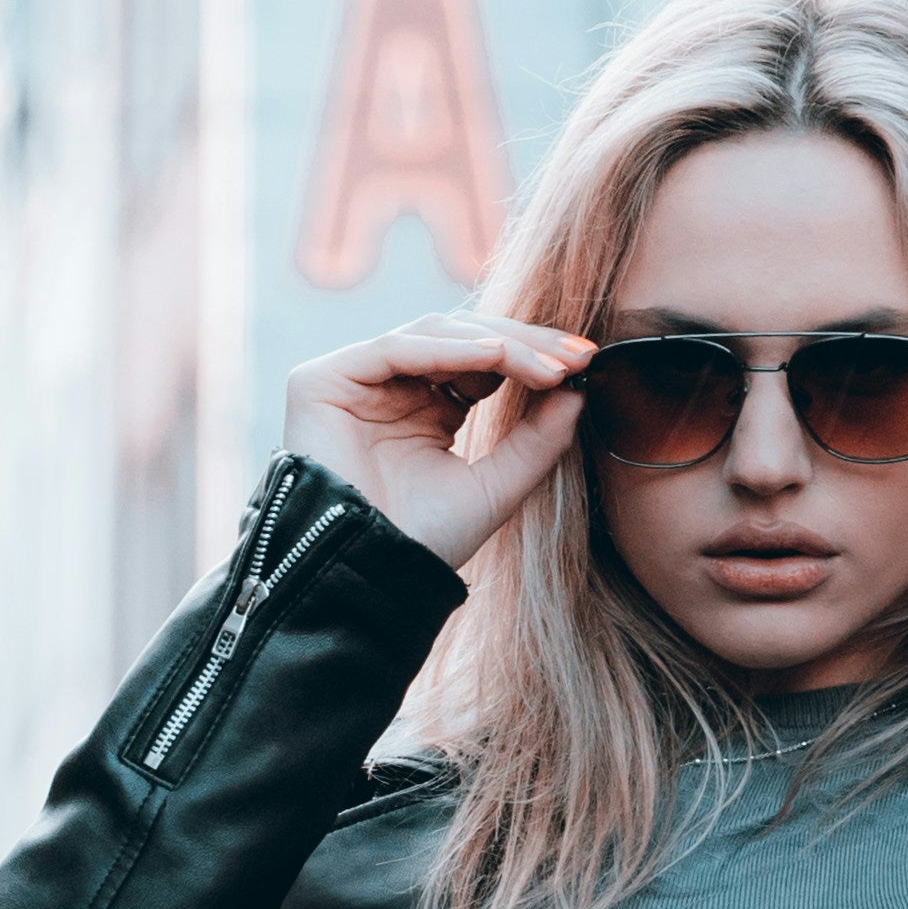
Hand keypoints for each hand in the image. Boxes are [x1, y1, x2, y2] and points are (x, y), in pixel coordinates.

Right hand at [283, 311, 592, 569]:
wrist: (369, 575)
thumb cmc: (426, 541)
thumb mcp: (497, 485)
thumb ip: (538, 439)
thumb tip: (579, 391)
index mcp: (427, 410)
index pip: (483, 361)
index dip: (533, 356)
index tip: (585, 362)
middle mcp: (392, 389)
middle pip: (463, 338)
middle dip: (525, 343)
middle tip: (575, 355)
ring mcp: (355, 381)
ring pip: (434, 333)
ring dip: (497, 343)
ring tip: (546, 366)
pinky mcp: (322, 380)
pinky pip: (394, 348)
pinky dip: (447, 348)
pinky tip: (494, 356)